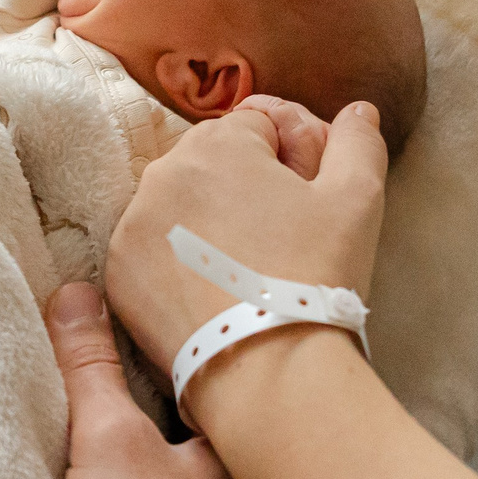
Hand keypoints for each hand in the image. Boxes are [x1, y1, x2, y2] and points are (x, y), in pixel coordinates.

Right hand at [17, 284, 266, 478]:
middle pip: (229, 445)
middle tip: (158, 396)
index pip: (228, 386)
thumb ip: (91, 369)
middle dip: (198, 424)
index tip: (169, 333)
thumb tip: (76, 291)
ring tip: (159, 470)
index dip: (196, 358)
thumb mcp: (107, 444)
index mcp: (249, 452)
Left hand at [103, 99, 388, 379]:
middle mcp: (162, 173)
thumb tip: (359, 110)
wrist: (266, 369)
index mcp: (217, 143)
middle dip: (244, 190)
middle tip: (280, 243)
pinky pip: (152, 252)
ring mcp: (132, 226)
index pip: (257, 128)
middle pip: (213, 164)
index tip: (303, 205)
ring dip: (208, 224)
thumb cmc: (315, 275)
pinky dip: (177, 265)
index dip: (290, 162)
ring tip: (247, 272)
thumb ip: (358, 141)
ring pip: (179, 207)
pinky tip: (213, 294)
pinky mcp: (118, 275)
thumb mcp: (359, 198)